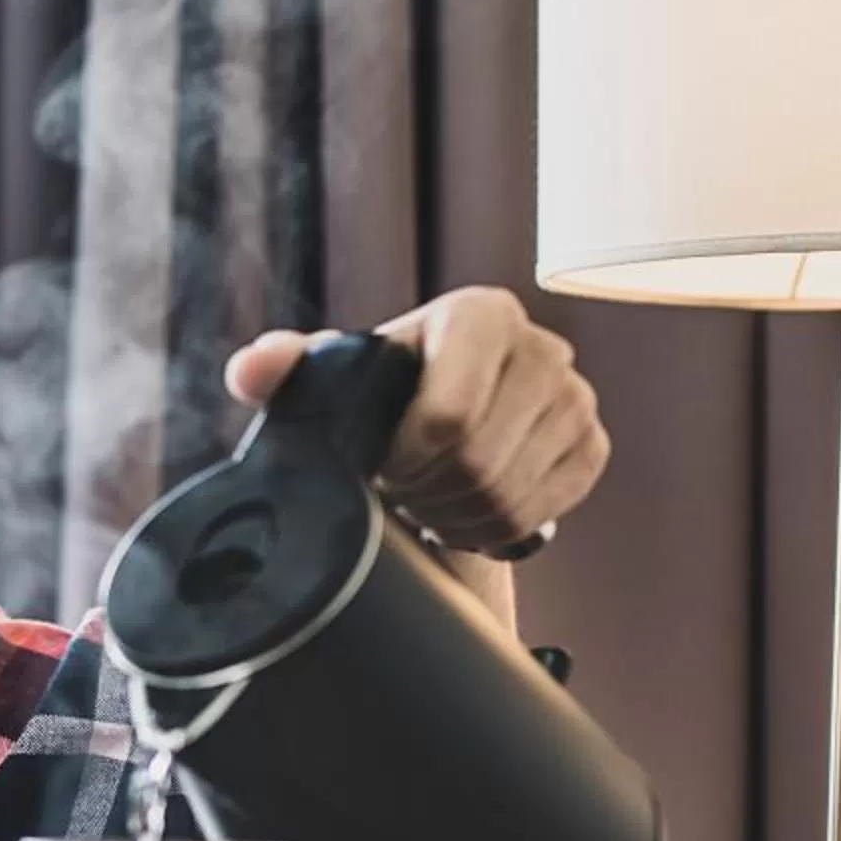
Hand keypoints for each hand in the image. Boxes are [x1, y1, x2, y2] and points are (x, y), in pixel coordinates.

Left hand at [224, 286, 610, 554]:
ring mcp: (575, 399)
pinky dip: (490, 527)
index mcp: (482, 314)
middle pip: (478, 462)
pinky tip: (462, 508)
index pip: (449, 416)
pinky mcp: (591, 447)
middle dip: (424, 491)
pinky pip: (539, 512)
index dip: (403, 459)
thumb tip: (250, 371)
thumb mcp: (334, 375)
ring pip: (506, 496)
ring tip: (425, 497)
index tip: (377, 466)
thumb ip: (284, 367)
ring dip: (451, 513)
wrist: (437, 423)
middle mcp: (542, 349)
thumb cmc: (382, 393)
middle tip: (397, 490)